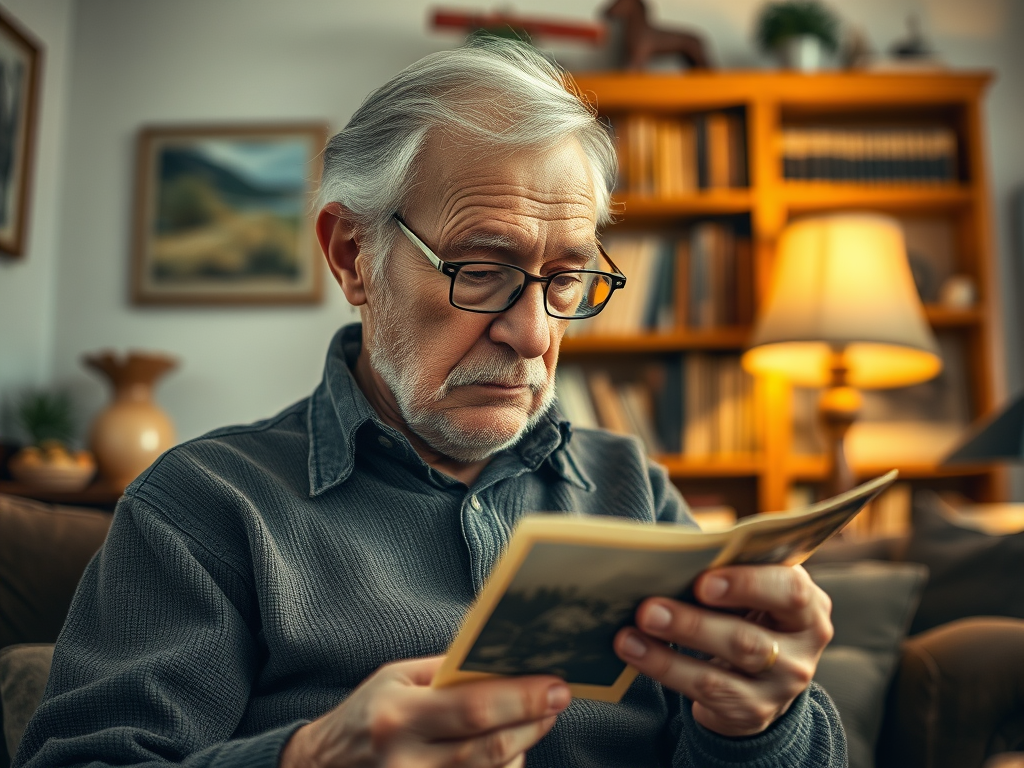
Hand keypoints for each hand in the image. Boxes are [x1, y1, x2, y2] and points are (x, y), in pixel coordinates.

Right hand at [280, 655, 570, 767]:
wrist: (323, 766)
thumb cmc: (365, 713)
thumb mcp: (396, 678)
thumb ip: (446, 672)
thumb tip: (503, 661)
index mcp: (398, 718)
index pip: (474, 708)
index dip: (522, 699)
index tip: (556, 686)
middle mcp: (406, 762)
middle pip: (490, 749)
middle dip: (533, 723)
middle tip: (558, 700)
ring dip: (522, 748)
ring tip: (534, 722)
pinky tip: (509, 749)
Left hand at [613, 564, 832, 737]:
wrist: (763, 670)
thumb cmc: (749, 609)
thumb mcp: (755, 587)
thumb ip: (731, 571)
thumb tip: (673, 556)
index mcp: (808, 606)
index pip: (790, 592)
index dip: (747, 585)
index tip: (702, 581)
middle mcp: (802, 650)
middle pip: (748, 640)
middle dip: (693, 624)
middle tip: (648, 609)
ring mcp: (779, 687)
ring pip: (721, 674)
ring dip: (668, 655)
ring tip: (629, 634)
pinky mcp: (752, 712)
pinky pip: (704, 693)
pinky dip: (664, 669)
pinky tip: (634, 652)